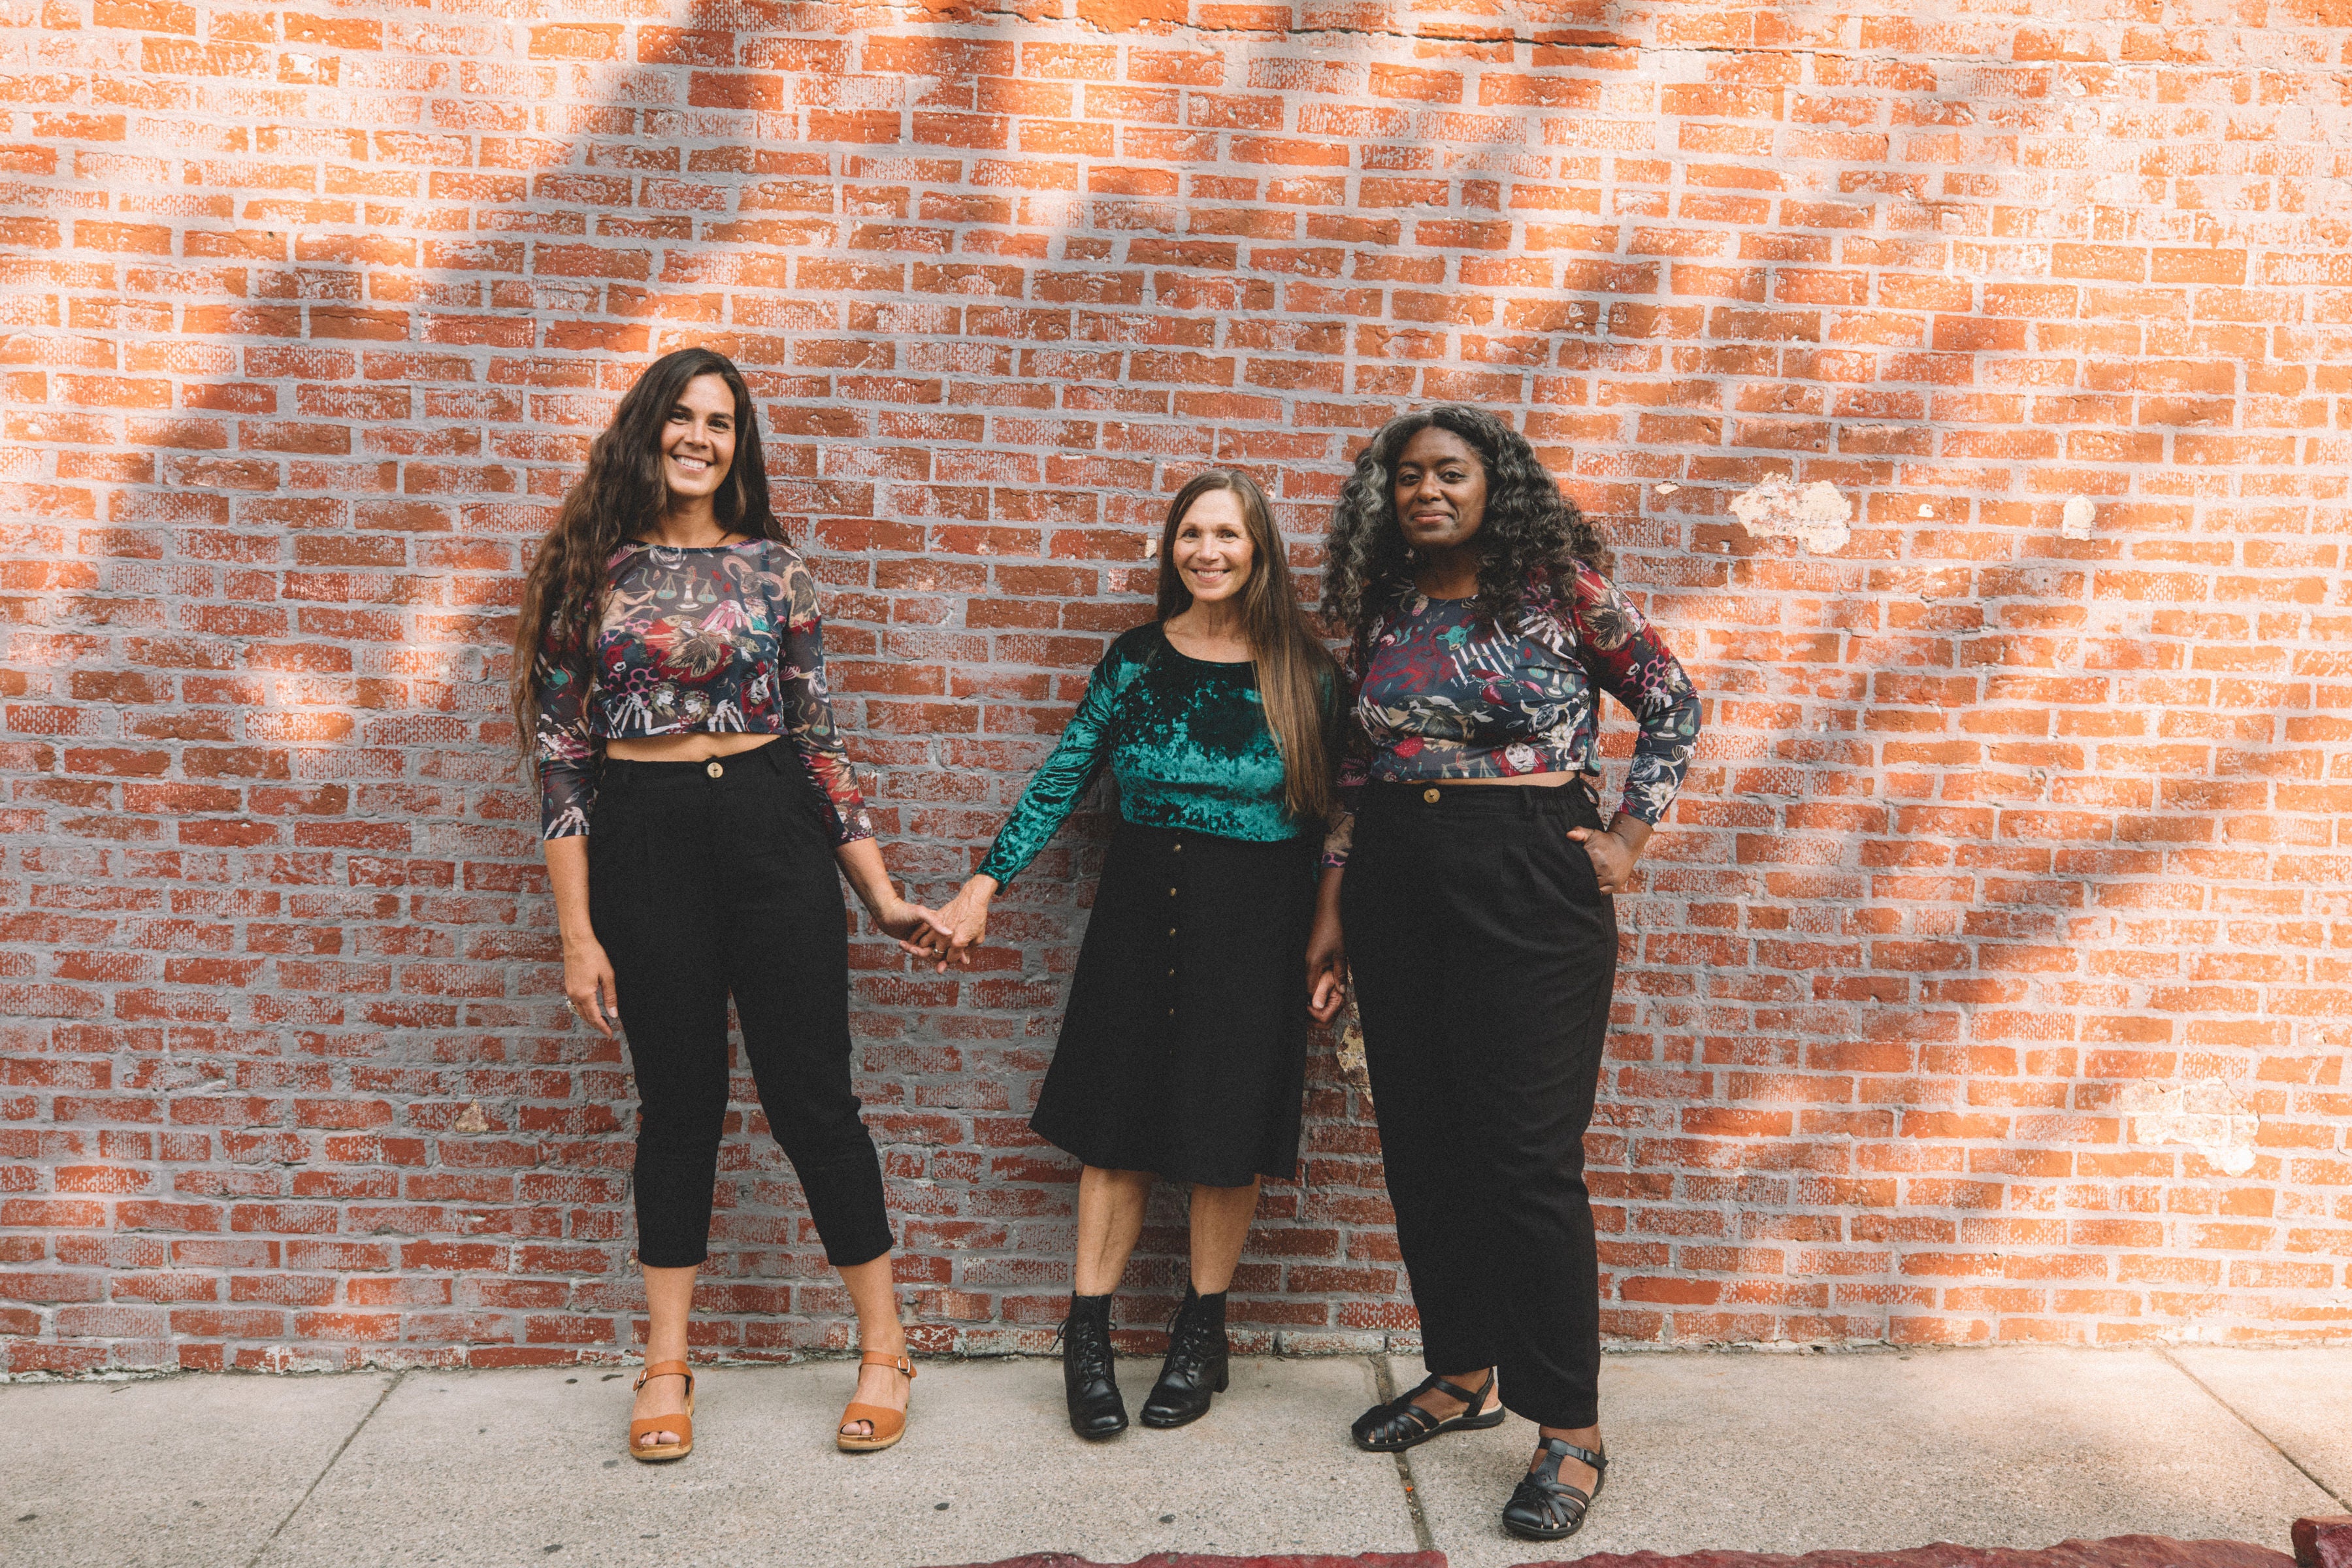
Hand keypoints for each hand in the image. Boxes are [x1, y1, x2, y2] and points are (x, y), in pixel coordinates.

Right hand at [563, 937, 619, 1037]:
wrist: (577, 941)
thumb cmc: (593, 955)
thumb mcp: (607, 976)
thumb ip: (610, 997)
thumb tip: (613, 1014)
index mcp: (585, 994)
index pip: (595, 1017)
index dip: (603, 1027)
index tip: (610, 1035)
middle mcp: (574, 995)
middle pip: (586, 1017)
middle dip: (597, 1025)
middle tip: (607, 1031)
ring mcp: (570, 990)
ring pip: (579, 1011)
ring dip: (590, 1018)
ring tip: (601, 1022)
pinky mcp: (569, 985)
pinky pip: (576, 1003)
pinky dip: (584, 1010)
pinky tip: (591, 1009)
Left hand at [872, 897, 954, 946]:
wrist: (886, 913)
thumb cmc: (903, 910)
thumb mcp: (921, 913)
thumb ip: (935, 922)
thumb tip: (949, 933)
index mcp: (939, 923)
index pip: (950, 940)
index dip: (955, 951)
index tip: (959, 961)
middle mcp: (933, 931)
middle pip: (938, 950)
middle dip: (926, 953)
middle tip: (914, 950)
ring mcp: (924, 937)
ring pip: (926, 952)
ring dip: (916, 951)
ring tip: (906, 945)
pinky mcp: (915, 942)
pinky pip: (917, 951)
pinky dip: (909, 949)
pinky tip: (902, 943)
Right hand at [912, 877, 994, 971]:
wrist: (972, 900)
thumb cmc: (977, 919)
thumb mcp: (978, 938)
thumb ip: (969, 952)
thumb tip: (964, 962)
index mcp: (957, 943)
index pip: (950, 959)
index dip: (953, 959)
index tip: (956, 954)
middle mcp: (945, 937)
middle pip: (937, 955)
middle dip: (941, 955)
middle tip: (946, 951)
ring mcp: (938, 928)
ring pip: (925, 946)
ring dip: (929, 948)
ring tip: (934, 946)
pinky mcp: (934, 920)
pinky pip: (921, 933)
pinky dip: (919, 938)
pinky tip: (922, 940)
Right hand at [1305, 904, 1346, 1024]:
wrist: (1326, 913)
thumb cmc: (1333, 931)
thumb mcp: (1340, 955)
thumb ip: (1340, 974)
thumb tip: (1341, 991)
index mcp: (1312, 965)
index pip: (1310, 990)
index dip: (1315, 1001)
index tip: (1319, 1011)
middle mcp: (1307, 963)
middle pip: (1309, 985)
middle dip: (1317, 995)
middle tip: (1324, 1004)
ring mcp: (1307, 958)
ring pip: (1311, 978)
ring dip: (1319, 985)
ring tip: (1327, 992)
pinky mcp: (1310, 953)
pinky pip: (1312, 970)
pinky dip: (1319, 976)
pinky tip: (1327, 977)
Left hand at [1566, 822, 1643, 893]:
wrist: (1626, 846)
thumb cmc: (1605, 841)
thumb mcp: (1592, 833)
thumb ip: (1579, 832)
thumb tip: (1568, 835)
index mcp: (1594, 855)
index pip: (1576, 867)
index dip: (1570, 870)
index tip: (1566, 870)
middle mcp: (1602, 867)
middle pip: (1583, 879)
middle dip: (1577, 878)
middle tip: (1570, 878)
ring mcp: (1609, 878)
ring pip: (1591, 887)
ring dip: (1585, 886)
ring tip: (1580, 882)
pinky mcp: (1614, 885)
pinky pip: (1600, 893)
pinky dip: (1594, 891)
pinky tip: (1590, 886)